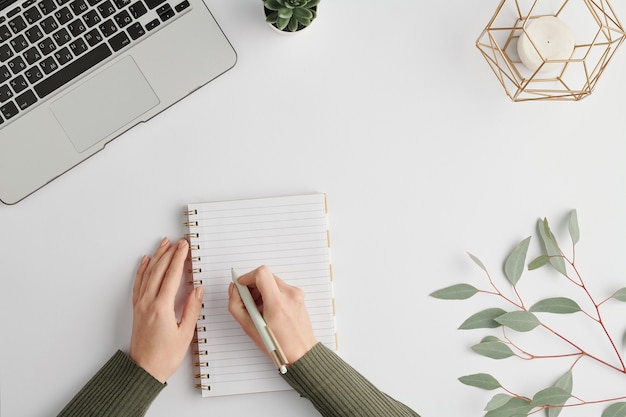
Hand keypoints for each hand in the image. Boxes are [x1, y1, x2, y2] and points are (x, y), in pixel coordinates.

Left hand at [130, 238, 203, 382]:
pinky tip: (145, 262)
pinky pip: (138, 284)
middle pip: (159, 271)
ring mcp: (141, 305)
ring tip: (163, 244)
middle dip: (169, 253)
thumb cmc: (164, 357)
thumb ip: (191, 309)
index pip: (172, 276)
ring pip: (148, 274)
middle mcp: (148, 303)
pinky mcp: (137, 309)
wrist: (143, 371)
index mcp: (161, 307)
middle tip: (178, 242)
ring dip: (156, 257)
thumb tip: (197, 290)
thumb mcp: (185, 334)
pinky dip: (142, 271)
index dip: (179, 259)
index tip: (184, 247)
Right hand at [228, 265, 317, 363]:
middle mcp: (289, 294)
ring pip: (272, 281)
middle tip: (249, 301)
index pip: (261, 273)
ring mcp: (296, 294)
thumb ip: (236, 305)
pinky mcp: (299, 296)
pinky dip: (271, 294)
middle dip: (253, 286)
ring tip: (259, 308)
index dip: (247, 277)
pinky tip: (269, 309)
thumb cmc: (278, 344)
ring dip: (262, 290)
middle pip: (265, 276)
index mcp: (277, 303)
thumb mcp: (249, 328)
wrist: (301, 352)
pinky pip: (280, 287)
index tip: (241, 285)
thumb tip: (234, 289)